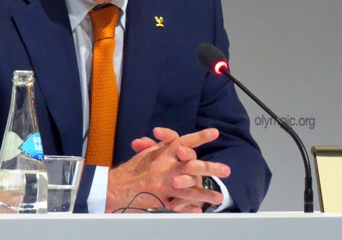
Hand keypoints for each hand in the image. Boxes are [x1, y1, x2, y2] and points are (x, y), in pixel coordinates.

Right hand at [106, 127, 228, 212]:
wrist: (115, 188)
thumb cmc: (131, 171)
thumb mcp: (147, 155)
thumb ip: (163, 148)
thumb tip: (176, 142)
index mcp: (161, 154)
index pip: (183, 142)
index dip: (200, 137)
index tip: (214, 132)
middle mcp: (164, 168)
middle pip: (192, 165)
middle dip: (211, 167)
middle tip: (227, 170)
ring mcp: (164, 185)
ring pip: (190, 188)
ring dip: (205, 192)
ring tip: (218, 197)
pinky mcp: (161, 199)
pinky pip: (179, 204)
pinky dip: (190, 207)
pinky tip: (199, 209)